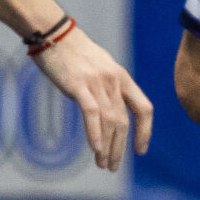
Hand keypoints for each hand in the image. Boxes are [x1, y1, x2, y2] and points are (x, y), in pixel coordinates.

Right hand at [34, 28, 156, 170]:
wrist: (54, 34)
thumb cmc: (73, 52)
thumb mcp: (100, 67)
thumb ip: (107, 87)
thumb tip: (107, 111)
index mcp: (122, 77)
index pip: (144, 108)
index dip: (145, 131)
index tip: (140, 150)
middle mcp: (114, 81)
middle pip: (124, 121)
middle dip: (120, 148)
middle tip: (113, 166)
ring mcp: (97, 83)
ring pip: (109, 121)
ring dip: (107, 147)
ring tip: (102, 164)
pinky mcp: (78, 85)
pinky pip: (91, 114)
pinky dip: (95, 133)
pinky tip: (95, 149)